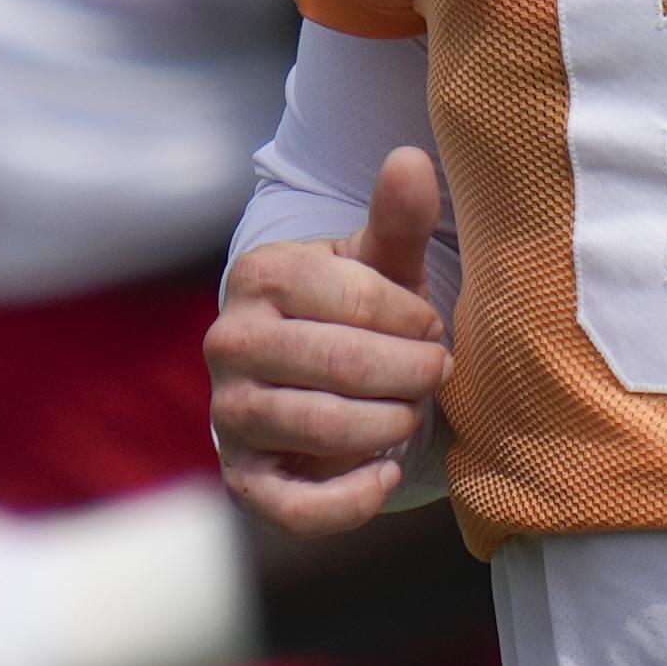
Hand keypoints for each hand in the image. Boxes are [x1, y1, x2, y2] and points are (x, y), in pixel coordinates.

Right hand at [207, 150, 450, 537]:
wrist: (319, 383)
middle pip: (338, 364)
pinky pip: (293, 507)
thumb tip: (410, 158)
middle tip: (437, 371)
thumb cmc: (359, 316)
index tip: (433, 326)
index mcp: (259, 277)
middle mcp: (229, 343)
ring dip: (389, 423)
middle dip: (409, 372)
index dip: (411, 319)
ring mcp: (230, 415)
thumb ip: (397, 218)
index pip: (351, 299)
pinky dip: (351, 500)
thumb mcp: (381, 266)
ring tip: (411, 410)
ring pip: (321, 427)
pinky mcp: (243, 480)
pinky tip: (385, 473)